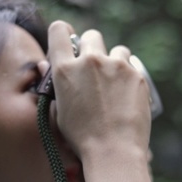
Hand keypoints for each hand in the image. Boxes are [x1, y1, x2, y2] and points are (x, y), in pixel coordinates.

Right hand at [46, 21, 151, 159]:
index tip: (69, 42)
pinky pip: (132, 65)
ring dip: (114, 61)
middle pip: (91, 36)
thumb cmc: (82, 138)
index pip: (59, 30)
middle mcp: (90, 61)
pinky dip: (129, 75)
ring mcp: (115, 65)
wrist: (114, 151)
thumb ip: (53, 85)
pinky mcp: (136, 74)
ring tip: (114, 84)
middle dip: (92, 48)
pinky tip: (127, 94)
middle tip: (95, 69)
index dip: (63, 33)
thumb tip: (46, 65)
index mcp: (65, 69)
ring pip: (116, 50)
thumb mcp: (58, 112)